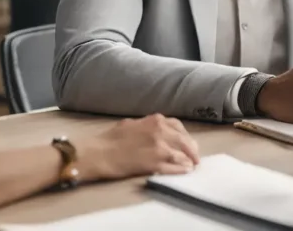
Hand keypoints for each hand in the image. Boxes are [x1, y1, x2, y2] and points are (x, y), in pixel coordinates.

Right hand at [75, 114, 199, 180]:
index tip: (188, 144)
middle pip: (185, 142)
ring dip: (188, 162)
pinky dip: (181, 170)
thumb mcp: (132, 125)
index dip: (186, 137)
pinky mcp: (154, 163)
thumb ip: (149, 127)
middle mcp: (160, 131)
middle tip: (195, 159)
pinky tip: (184, 172)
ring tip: (191, 167)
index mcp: (155, 120)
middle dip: (192, 151)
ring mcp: (159, 147)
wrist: (98, 152)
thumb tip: (160, 134)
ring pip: (182, 155)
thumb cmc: (110, 139)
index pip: (179, 127)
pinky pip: (174, 168)